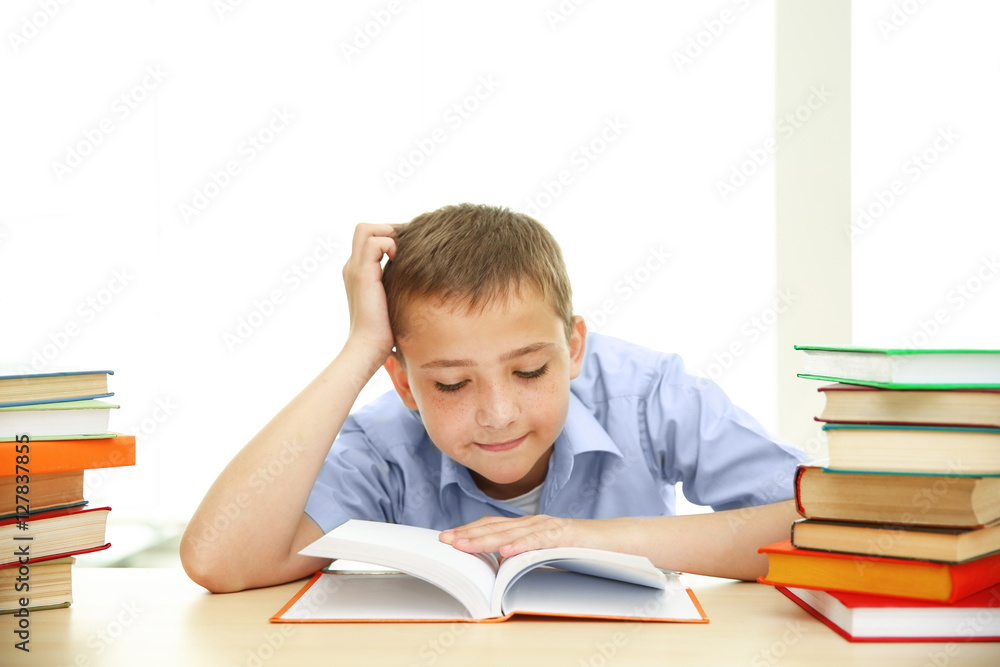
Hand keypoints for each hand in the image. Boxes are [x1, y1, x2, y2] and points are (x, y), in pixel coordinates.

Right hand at [342, 223, 397, 363]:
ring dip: (389, 235)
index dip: (389, 237)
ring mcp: (355, 269)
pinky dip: (391, 245)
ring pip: (366, 229)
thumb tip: (422, 278)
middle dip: (389, 230)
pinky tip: (401, 262)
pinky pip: (375, 242)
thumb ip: (398, 285)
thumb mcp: (392, 301)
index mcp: (358, 272)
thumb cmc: (385, 331)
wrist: (369, 347)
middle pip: (364, 229)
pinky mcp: (362, 274)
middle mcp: (353, 267)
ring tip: (404, 254)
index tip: (409, 250)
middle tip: (409, 246)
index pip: (369, 239)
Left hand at [439, 515, 614, 557]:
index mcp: (529, 526)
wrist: (618, 542)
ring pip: (512, 534)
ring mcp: (550, 527)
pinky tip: (506, 552)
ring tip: (464, 546)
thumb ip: (525, 556)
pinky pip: (540, 541)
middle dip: (468, 535)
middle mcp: (536, 522)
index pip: (493, 527)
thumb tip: (500, 568)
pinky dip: (522, 546)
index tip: (447, 538)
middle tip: (445, 541)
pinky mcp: (565, 536)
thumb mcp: (547, 554)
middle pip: (496, 528)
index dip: (469, 531)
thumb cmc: (582, 550)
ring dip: (486, 540)